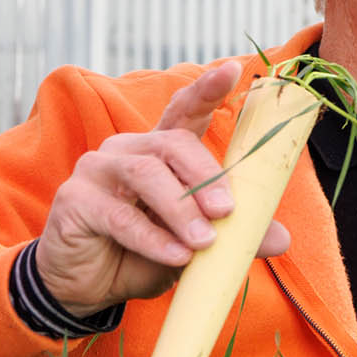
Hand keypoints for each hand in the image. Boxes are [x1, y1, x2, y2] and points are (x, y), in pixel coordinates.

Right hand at [36, 62, 293, 317]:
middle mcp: (127, 150)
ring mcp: (97, 170)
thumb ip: (232, 236)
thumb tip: (282, 238)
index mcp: (159, 152)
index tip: (231, 70)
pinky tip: (176, 256)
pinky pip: (120, 216)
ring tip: (203, 242)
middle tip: (227, 213)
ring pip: (146, 175)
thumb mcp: (196, 245)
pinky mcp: (74, 199)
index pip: (183, 112)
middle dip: (205, 177)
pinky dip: (153, 238)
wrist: (90, 286)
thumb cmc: (145, 254)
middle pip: (172, 144)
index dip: (205, 90)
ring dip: (181, 209)